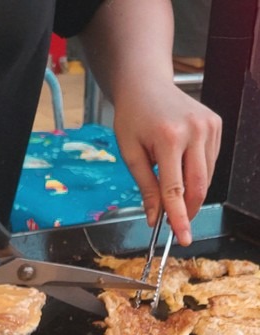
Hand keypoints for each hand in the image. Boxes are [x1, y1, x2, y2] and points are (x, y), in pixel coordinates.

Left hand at [113, 83, 221, 245]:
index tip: (183, 238)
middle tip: (176, 224)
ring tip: (172, 190)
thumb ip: (145, 187)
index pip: (175, 189)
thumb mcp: (130, 154)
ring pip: (206, 177)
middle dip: (188, 210)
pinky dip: (197, 175)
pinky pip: (210, 163)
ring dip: (191, 192)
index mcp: (168, 138)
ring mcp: (209, 126)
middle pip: (197, 186)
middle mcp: (194, 130)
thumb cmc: (133, 117)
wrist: (146, 85)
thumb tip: (154, 218)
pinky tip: (182, 167)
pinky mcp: (216, 125)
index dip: (179, 218)